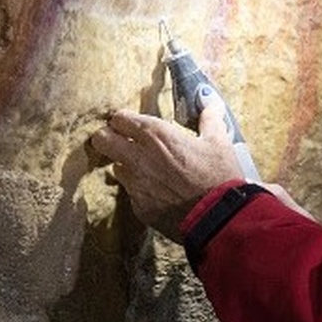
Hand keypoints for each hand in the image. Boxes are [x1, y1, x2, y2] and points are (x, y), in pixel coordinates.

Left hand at [90, 98, 245, 238]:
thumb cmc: (219, 177)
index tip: (132, 124)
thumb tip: (210, 103)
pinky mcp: (138, 207)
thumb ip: (209, 119)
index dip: (124, 120)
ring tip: (146, 168)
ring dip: (126, 165)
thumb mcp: (219, 142)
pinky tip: (159, 191)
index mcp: (156, 135)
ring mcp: (136, 184)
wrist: (218, 219)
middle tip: (123, 141)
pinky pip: (131, 193)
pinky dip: (140, 190)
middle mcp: (139, 157)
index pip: (119, 118)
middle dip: (108, 137)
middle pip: (102, 139)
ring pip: (115, 167)